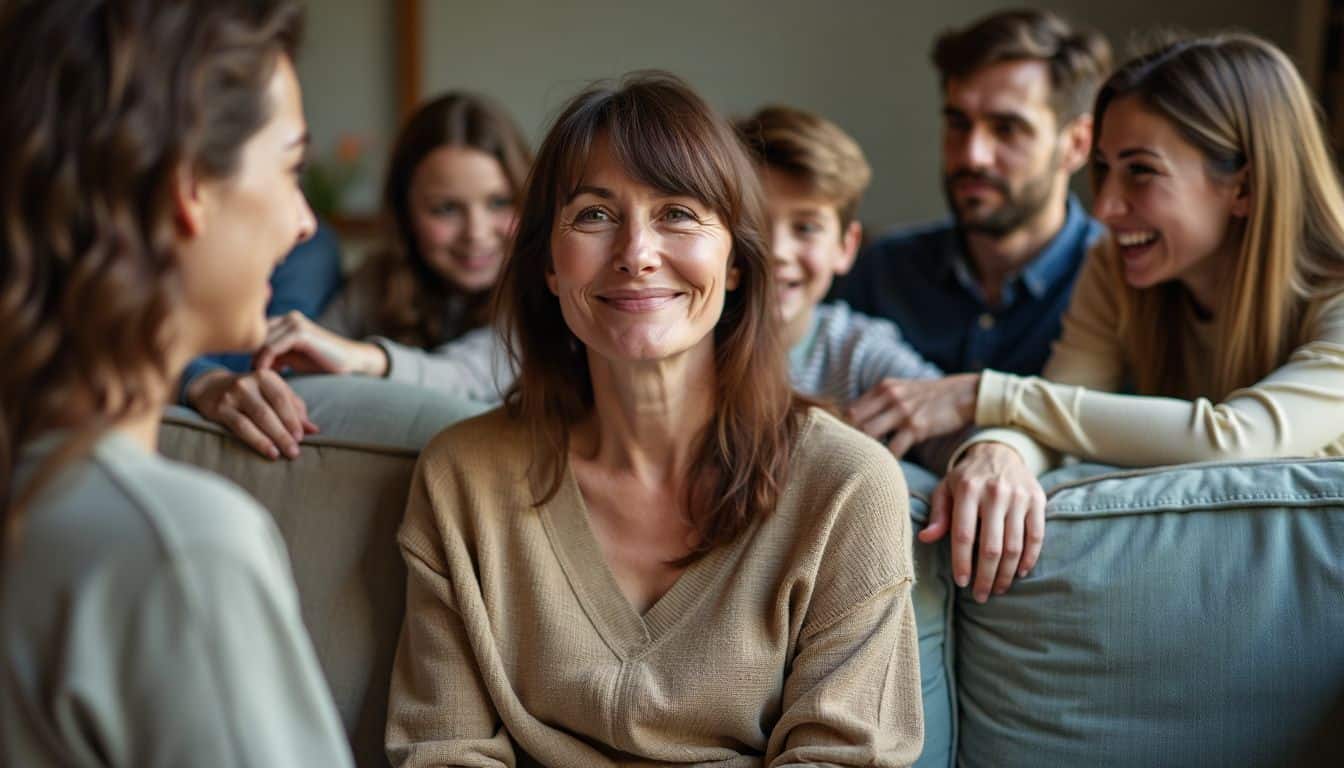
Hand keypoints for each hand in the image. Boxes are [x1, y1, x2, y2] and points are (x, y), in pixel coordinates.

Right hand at [185, 368, 318, 459]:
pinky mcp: (220, 408)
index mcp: (266, 377)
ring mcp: (232, 394)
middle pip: (271, 410)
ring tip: (283, 454)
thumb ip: (294, 409)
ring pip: (257, 418)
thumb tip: (314, 430)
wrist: (211, 387)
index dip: (293, 419)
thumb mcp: (272, 395)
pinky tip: (268, 451)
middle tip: (295, 452)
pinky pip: (240, 426)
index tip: (302, 437)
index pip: (283, 399)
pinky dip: (256, 440)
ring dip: (272, 438)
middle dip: (285, 433)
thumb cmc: (252, 394)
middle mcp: (249, 382)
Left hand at [253, 311, 386, 375]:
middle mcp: (287, 317)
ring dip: (255, 363)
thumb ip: (272, 356)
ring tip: (257, 382)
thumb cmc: (322, 364)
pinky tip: (265, 377)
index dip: (249, 356)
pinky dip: (265, 363)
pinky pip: (271, 347)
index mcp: (283, 322)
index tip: (250, 376)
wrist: (352, 362)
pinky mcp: (300, 332)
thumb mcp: (291, 359)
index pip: (254, 336)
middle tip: (251, 381)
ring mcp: (293, 322)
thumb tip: (248, 366)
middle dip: (250, 360)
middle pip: (254, 339)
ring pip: (260, 343)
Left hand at [847, 373, 979, 457]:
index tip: (841, 444)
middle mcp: (890, 395)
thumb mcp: (903, 390)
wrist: (965, 394)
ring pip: (869, 434)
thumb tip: (859, 421)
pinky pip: (894, 449)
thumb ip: (882, 402)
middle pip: (854, 421)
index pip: (850, 409)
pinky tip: (885, 469)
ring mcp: (903, 411)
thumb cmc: (931, 397)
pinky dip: (887, 461)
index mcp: (883, 387)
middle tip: (847, 459)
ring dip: (865, 451)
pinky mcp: (917, 426)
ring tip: (862, 465)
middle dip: (848, 441)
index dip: (842, 428)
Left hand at [922, 441, 1045, 602]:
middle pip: (991, 547)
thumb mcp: (945, 489)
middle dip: (985, 577)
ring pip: (1014, 546)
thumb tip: (925, 538)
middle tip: (981, 596)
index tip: (961, 583)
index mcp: (967, 489)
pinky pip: (1036, 536)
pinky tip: (1020, 572)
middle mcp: (995, 492)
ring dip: (1006, 573)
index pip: (963, 535)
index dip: (962, 563)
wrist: (999, 451)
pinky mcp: (1037, 500)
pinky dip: (1029, 558)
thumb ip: (938, 514)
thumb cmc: (967, 477)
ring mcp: (1019, 496)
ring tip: (998, 589)